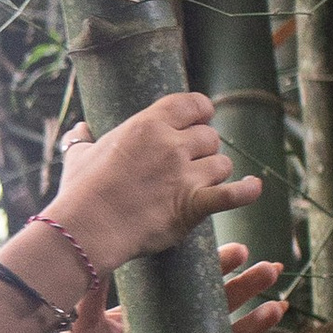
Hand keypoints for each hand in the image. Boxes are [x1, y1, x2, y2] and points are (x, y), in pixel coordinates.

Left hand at [32, 243, 290, 332]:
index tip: (240, 251)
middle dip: (247, 289)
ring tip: (277, 309)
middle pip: (221, 309)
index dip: (218, 269)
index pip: (192, 286)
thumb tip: (94, 251)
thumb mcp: (85, 324)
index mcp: (157, 317)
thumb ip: (92, 291)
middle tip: (271, 270)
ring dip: (257, 328)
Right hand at [34, 94, 262, 280]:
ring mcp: (184, 174)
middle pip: (209, 137)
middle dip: (203, 150)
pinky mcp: (193, 204)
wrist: (87, 228)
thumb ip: (83, 139)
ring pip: (221, 164)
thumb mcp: (79, 156)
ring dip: (214, 173)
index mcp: (147, 125)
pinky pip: (233, 194)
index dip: (201, 112)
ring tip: (199, 184)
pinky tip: (253, 187)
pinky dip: (246, 191)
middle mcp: (170, 144)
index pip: (192, 104)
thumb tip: (80, 130)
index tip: (200, 120)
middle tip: (191, 163)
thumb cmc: (81, 192)